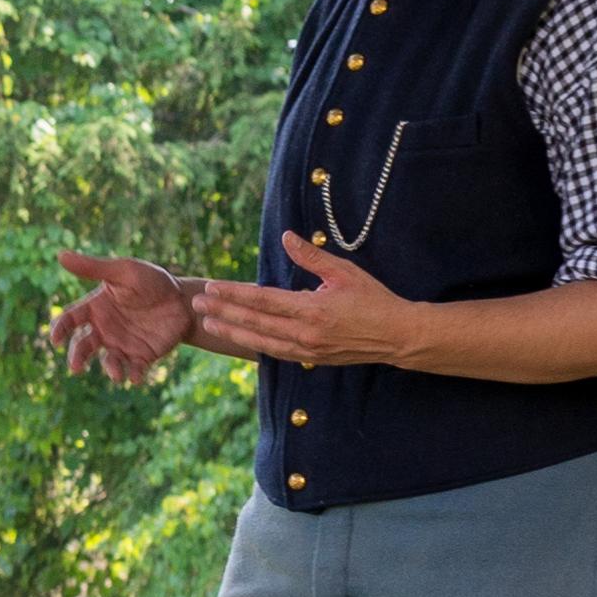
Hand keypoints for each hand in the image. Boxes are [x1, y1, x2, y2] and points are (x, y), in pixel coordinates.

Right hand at [44, 251, 201, 381]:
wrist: (184, 298)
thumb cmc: (151, 280)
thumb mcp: (123, 271)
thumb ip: (93, 268)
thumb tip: (60, 255)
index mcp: (95, 308)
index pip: (69, 320)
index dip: (60, 330)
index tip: (56, 340)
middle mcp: (104, 330)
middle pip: (83, 346)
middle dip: (77, 358)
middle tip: (76, 368)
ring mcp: (122, 345)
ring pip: (108, 362)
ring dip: (109, 369)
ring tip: (115, 374)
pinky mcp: (142, 356)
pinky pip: (134, 370)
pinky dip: (133, 376)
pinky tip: (134, 377)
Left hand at [212, 235, 428, 367]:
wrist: (398, 335)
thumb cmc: (374, 299)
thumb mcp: (345, 272)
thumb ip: (312, 257)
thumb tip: (287, 237)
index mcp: (312, 309)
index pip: (263, 300)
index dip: (235, 294)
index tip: (213, 287)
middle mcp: (306, 333)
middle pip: (255, 322)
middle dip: (224, 312)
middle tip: (198, 304)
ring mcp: (308, 349)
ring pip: (261, 341)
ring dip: (233, 331)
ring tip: (209, 322)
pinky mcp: (313, 359)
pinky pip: (276, 352)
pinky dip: (255, 345)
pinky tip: (240, 338)